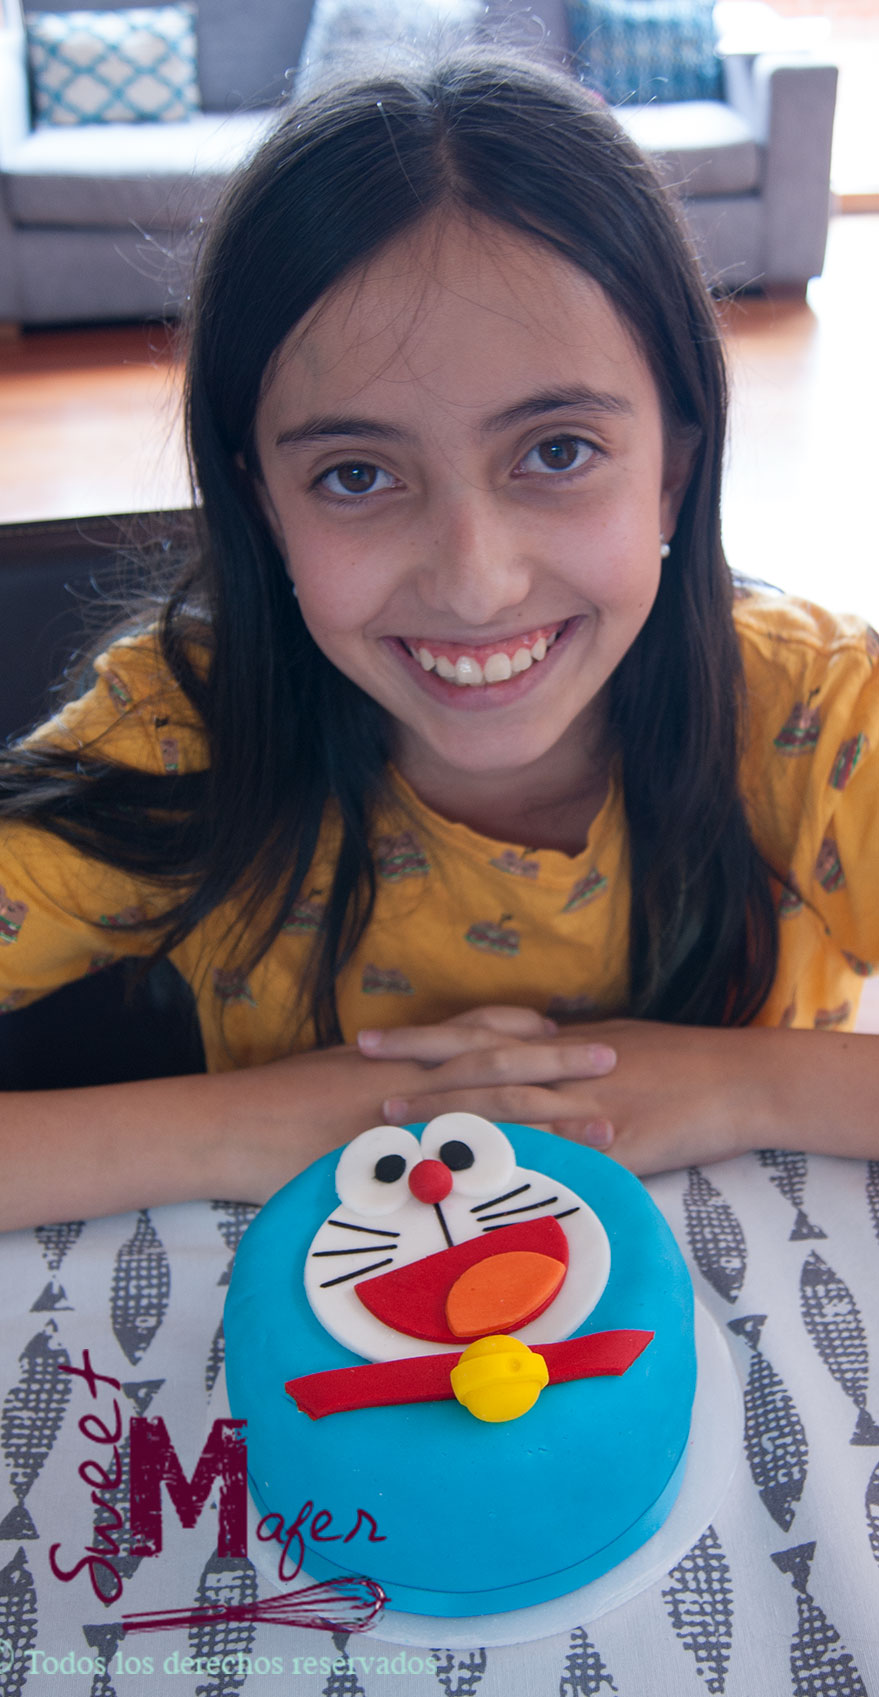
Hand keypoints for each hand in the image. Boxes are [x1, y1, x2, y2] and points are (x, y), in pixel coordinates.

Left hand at [356, 1014, 755, 1175]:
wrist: (737, 1077)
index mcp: (559, 1044)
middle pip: (479, 1061)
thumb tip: (516, 1061)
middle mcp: (563, 1069)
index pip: (478, 1036)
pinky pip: (562, 1157)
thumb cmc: (677, 1062)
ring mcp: (587, 1107)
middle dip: (416, 1066)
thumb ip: (559, 1059)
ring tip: (397, 1122)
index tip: (371, 1040)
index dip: (423, 1039)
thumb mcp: (610, 1047)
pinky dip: (521, 1166)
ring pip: (508, 1105)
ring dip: (451, 1113)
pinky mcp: (617, 1145)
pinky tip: (480, 1182)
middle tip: (358, 1066)